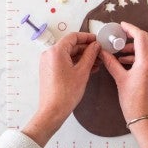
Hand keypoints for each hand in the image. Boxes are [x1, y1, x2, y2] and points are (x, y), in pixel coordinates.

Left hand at [23, 32, 99, 146]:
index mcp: (56, 51)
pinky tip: (87, 68)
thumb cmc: (66, 92)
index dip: (87, 37)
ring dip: (82, 57)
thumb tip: (95, 45)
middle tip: (99, 53)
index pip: (73, 37)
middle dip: (86, 49)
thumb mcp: (82, 71)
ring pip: (68, 54)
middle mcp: (49, 54)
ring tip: (96, 63)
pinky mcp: (49, 70)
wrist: (53, 110)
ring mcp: (48, 62)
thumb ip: (90, 55)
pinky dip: (75, 63)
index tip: (97, 40)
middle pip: (70, 45)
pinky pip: (63, 62)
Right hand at [100, 22, 147, 121]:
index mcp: (147, 62)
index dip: (130, 28)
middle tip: (121, 37)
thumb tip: (102, 52)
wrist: (147, 120)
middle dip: (135, 36)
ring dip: (136, 47)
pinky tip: (127, 63)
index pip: (141, 36)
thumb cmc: (133, 102)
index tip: (121, 26)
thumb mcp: (120, 80)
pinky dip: (141, 56)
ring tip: (120, 54)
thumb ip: (111, 63)